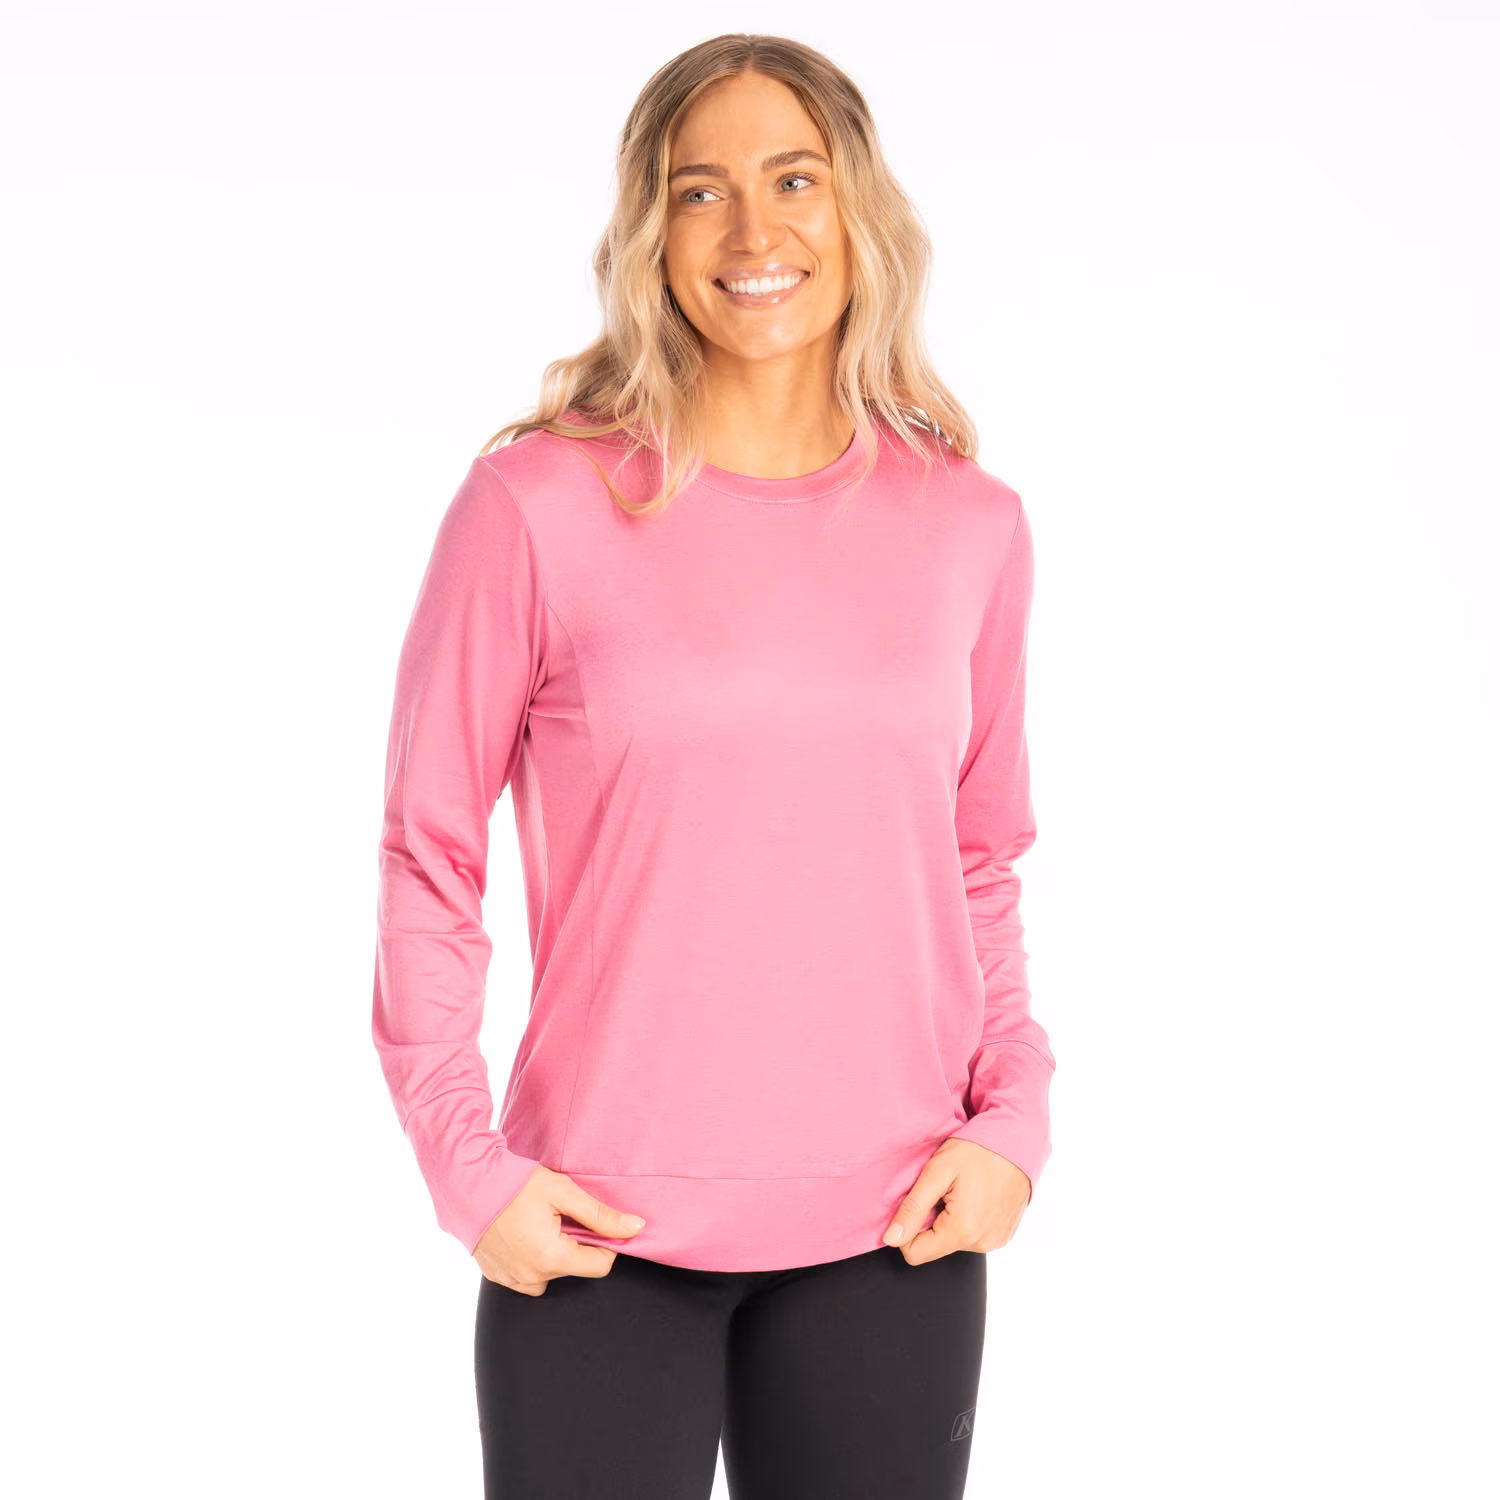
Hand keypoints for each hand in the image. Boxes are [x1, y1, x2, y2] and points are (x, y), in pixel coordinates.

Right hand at [473, 1165, 646, 1295]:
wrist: (467, 1183)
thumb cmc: (515, 1185)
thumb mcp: (564, 1192)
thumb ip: (601, 1216)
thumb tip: (636, 1228)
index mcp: (552, 1259)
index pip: (600, 1266)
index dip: (605, 1243)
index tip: (593, 1222)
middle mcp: (531, 1277)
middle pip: (574, 1268)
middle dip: (575, 1244)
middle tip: (559, 1215)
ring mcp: (510, 1279)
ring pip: (550, 1275)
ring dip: (552, 1254)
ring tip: (539, 1223)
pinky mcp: (495, 1275)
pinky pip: (524, 1275)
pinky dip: (530, 1258)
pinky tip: (522, 1232)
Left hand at [881, 1137, 1032, 1264]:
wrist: (1019, 1140)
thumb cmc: (979, 1150)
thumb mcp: (937, 1172)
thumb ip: (913, 1208)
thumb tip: (890, 1239)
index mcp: (962, 1231)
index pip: (915, 1253)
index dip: (907, 1228)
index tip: (917, 1201)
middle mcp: (982, 1243)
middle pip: (935, 1245)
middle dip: (932, 1218)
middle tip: (944, 1188)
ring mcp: (996, 1240)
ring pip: (954, 1239)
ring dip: (951, 1217)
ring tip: (963, 1188)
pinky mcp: (1004, 1234)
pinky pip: (974, 1234)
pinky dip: (969, 1217)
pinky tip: (976, 1193)